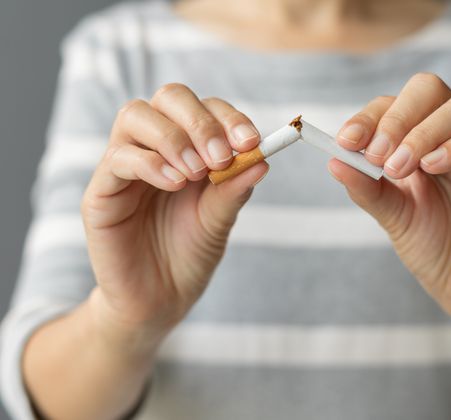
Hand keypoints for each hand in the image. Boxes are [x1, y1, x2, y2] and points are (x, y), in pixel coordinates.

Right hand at [81, 84, 267, 347]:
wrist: (159, 300)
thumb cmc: (189, 256)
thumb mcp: (220, 220)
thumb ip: (234, 189)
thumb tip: (263, 157)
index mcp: (188, 149)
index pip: (205, 109)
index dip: (229, 117)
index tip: (251, 141)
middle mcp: (155, 148)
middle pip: (169, 97)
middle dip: (200, 120)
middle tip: (222, 156)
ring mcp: (125, 166)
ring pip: (136, 115)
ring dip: (174, 138)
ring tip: (197, 173)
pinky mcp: (101, 191)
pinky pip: (119, 158)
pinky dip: (151, 163)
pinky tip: (175, 183)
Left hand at [330, 73, 450, 332]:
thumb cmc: (430, 247)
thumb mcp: (391, 215)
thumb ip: (366, 188)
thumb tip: (332, 160)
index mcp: (418, 141)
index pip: (394, 106)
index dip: (369, 117)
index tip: (346, 141)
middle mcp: (450, 137)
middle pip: (429, 90)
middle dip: (396, 117)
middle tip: (376, 154)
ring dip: (422, 133)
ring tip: (399, 168)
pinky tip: (433, 167)